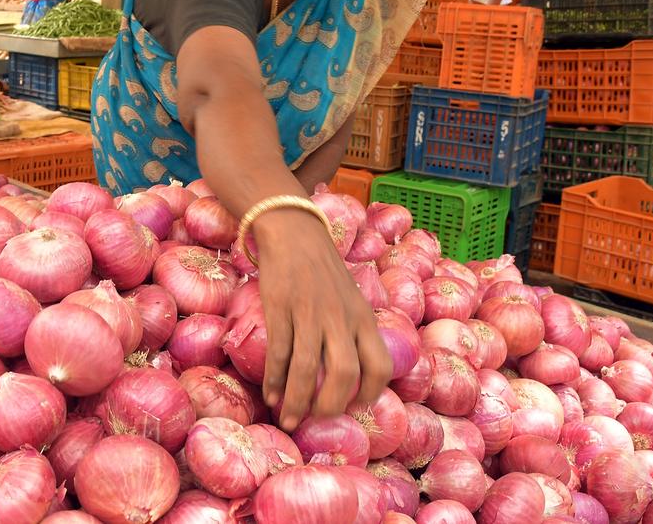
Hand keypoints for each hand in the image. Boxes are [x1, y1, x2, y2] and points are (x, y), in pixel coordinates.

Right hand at [255, 210, 391, 431]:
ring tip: (289, 420)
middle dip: (330, 406)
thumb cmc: (325, 271)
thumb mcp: (353, 298)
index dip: (370, 394)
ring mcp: (309, 313)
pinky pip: (279, 352)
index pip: (380, 365)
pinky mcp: (281, 308)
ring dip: (297, 401)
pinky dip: (275, 380)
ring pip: (306, 369)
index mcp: (363, 318)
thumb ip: (356, 331)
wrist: (294, 232)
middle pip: (344, 374)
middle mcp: (340, 318)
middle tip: (317, 419)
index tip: (354, 407)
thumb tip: (351, 374)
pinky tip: (271, 395)